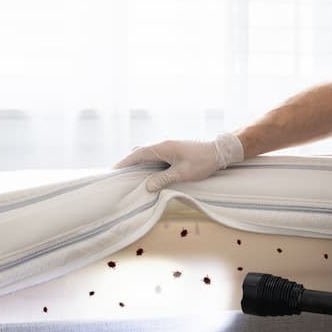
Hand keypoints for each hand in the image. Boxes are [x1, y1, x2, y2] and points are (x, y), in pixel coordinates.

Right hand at [114, 132, 243, 191]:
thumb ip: (164, 179)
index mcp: (162, 147)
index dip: (123, 163)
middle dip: (127, 164)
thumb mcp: (183, 173)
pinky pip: (154, 156)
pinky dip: (146, 164)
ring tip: (128, 177)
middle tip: (117, 176)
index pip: (137, 155)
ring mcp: (167, 147)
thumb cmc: (203, 162)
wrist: (220, 151)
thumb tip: (147, 186)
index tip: (112, 171)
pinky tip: (145, 174)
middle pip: (139, 153)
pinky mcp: (172, 150)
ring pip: (146, 154)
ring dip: (137, 164)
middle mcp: (162, 145)